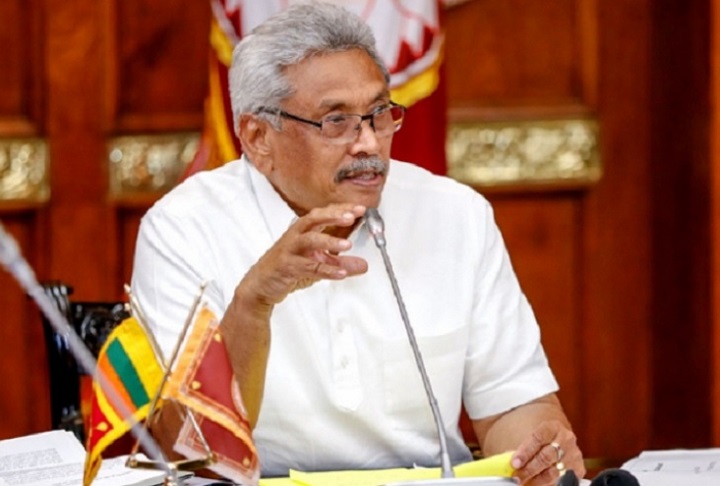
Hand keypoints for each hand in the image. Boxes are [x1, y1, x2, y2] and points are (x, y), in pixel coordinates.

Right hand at [240, 203, 367, 306]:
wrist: (261, 285)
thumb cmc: (286, 268)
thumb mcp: (318, 265)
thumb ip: (340, 263)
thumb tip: (363, 265)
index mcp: (303, 231)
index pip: (323, 214)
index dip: (341, 209)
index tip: (359, 208)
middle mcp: (296, 236)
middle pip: (313, 219)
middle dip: (333, 215)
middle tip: (351, 216)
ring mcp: (289, 250)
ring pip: (309, 240)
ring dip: (329, 240)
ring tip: (348, 245)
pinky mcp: (286, 266)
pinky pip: (307, 266)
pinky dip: (325, 269)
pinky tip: (340, 273)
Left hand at [511, 420, 584, 485]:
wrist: (557, 442)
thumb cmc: (540, 441)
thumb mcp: (530, 439)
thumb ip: (520, 449)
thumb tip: (504, 462)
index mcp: (553, 427)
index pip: (538, 438)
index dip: (525, 452)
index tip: (514, 462)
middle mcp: (566, 439)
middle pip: (547, 456)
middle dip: (530, 469)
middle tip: (517, 476)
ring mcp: (574, 454)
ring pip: (555, 471)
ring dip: (537, 479)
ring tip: (525, 481)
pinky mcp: (578, 468)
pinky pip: (563, 479)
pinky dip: (548, 483)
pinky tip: (538, 483)